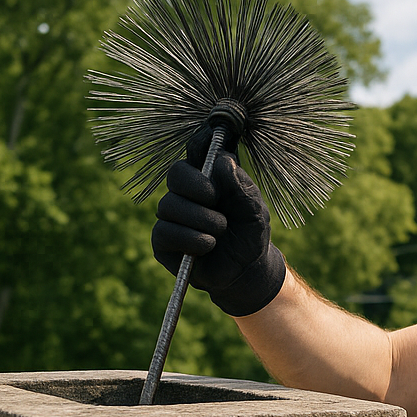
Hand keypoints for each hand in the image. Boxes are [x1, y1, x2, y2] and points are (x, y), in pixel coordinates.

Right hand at [151, 124, 286, 315]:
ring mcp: (170, 215)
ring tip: (220, 231)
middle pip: (176, 174)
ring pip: (170, 205)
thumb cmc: (249, 234)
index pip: (195, 151)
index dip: (200, 146)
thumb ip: (242, 186)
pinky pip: (165, 232)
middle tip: (216, 201)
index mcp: (207, 177)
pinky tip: (207, 246)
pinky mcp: (162, 241)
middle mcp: (185, 192)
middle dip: (198, 187)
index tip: (212, 151)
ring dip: (201, 219)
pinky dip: (191, 239)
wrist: (246, 270)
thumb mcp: (254, 210)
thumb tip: (222, 161)